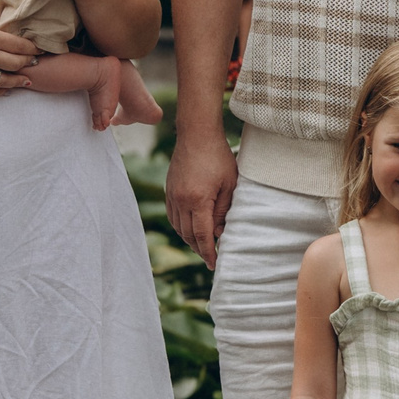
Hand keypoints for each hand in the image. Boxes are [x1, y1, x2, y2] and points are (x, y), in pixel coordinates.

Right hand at [0, 18, 38, 96]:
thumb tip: (9, 23)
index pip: (19, 44)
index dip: (32, 48)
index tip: (40, 48)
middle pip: (16, 63)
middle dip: (28, 63)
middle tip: (35, 62)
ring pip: (5, 80)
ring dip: (18, 81)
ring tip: (26, 80)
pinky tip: (6, 90)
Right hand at [166, 131, 239, 263]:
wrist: (196, 134)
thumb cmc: (218, 157)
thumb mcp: (229, 184)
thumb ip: (224, 211)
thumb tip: (219, 232)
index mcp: (198, 201)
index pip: (202, 236)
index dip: (208, 252)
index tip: (214, 264)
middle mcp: (181, 201)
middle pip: (188, 235)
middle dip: (199, 249)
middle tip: (210, 258)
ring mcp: (172, 195)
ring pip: (178, 227)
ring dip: (189, 239)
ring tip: (202, 246)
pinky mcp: (168, 190)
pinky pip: (172, 216)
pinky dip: (180, 226)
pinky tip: (189, 229)